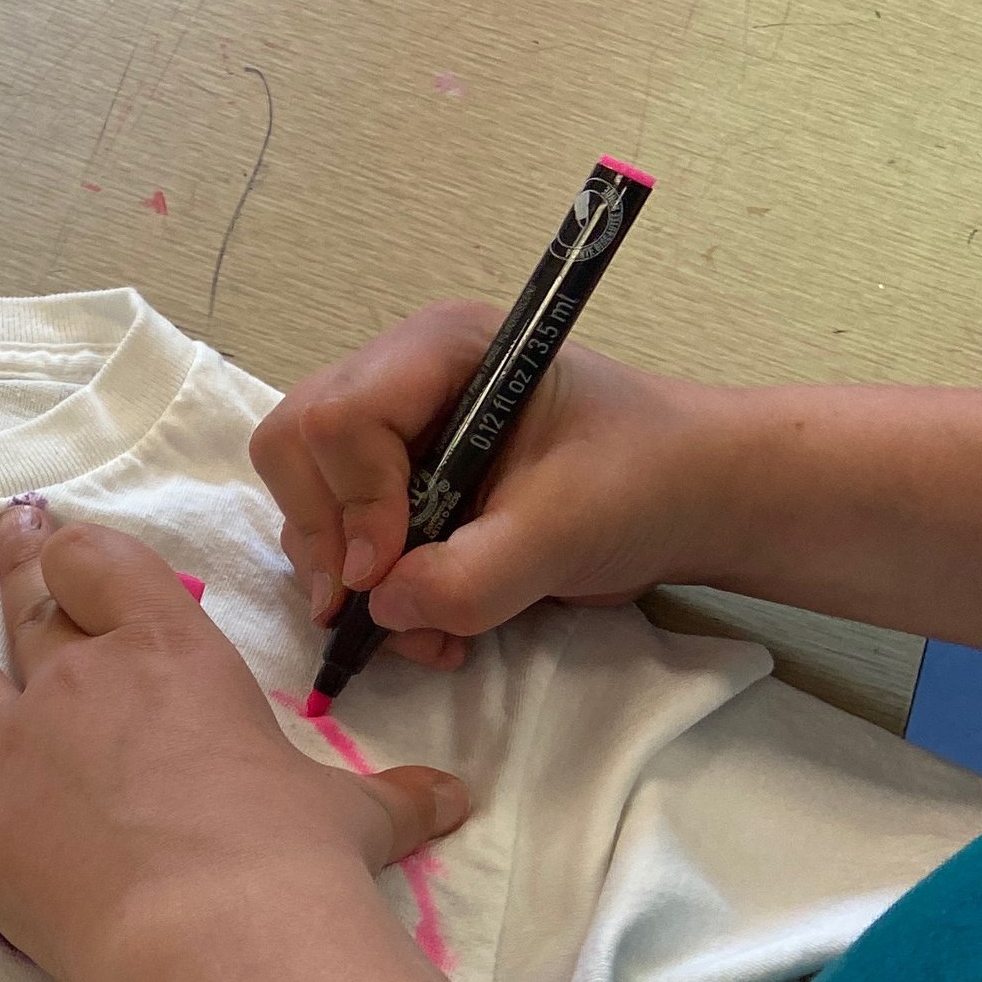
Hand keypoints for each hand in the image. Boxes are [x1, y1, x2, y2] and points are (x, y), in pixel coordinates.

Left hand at [0, 509, 466, 981]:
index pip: (117, 580)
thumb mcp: (361, 823)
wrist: (228, 936)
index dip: (91, 557)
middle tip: (2, 530)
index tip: (72, 539)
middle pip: (37, 611)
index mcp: (173, 664)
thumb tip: (458, 801)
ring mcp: (13, 758)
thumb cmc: (298, 869)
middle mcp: (81, 690)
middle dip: (18, 565)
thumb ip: (393, 803)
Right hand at [251, 305, 727, 666]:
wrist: (687, 501)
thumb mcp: (562, 533)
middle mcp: (400, 379)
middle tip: (371, 603)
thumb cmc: (642, 485)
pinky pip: (335, 537)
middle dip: (326, 538)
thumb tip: (381, 608)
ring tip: (423, 629)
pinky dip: (365, 594)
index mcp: (442, 352)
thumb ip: (470, 576)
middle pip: (294, 446)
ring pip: (305, 498)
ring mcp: (390, 433)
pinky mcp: (393, 484)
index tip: (390, 569)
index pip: (340, 417)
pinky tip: (425, 622)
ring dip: (345, 580)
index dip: (352, 503)